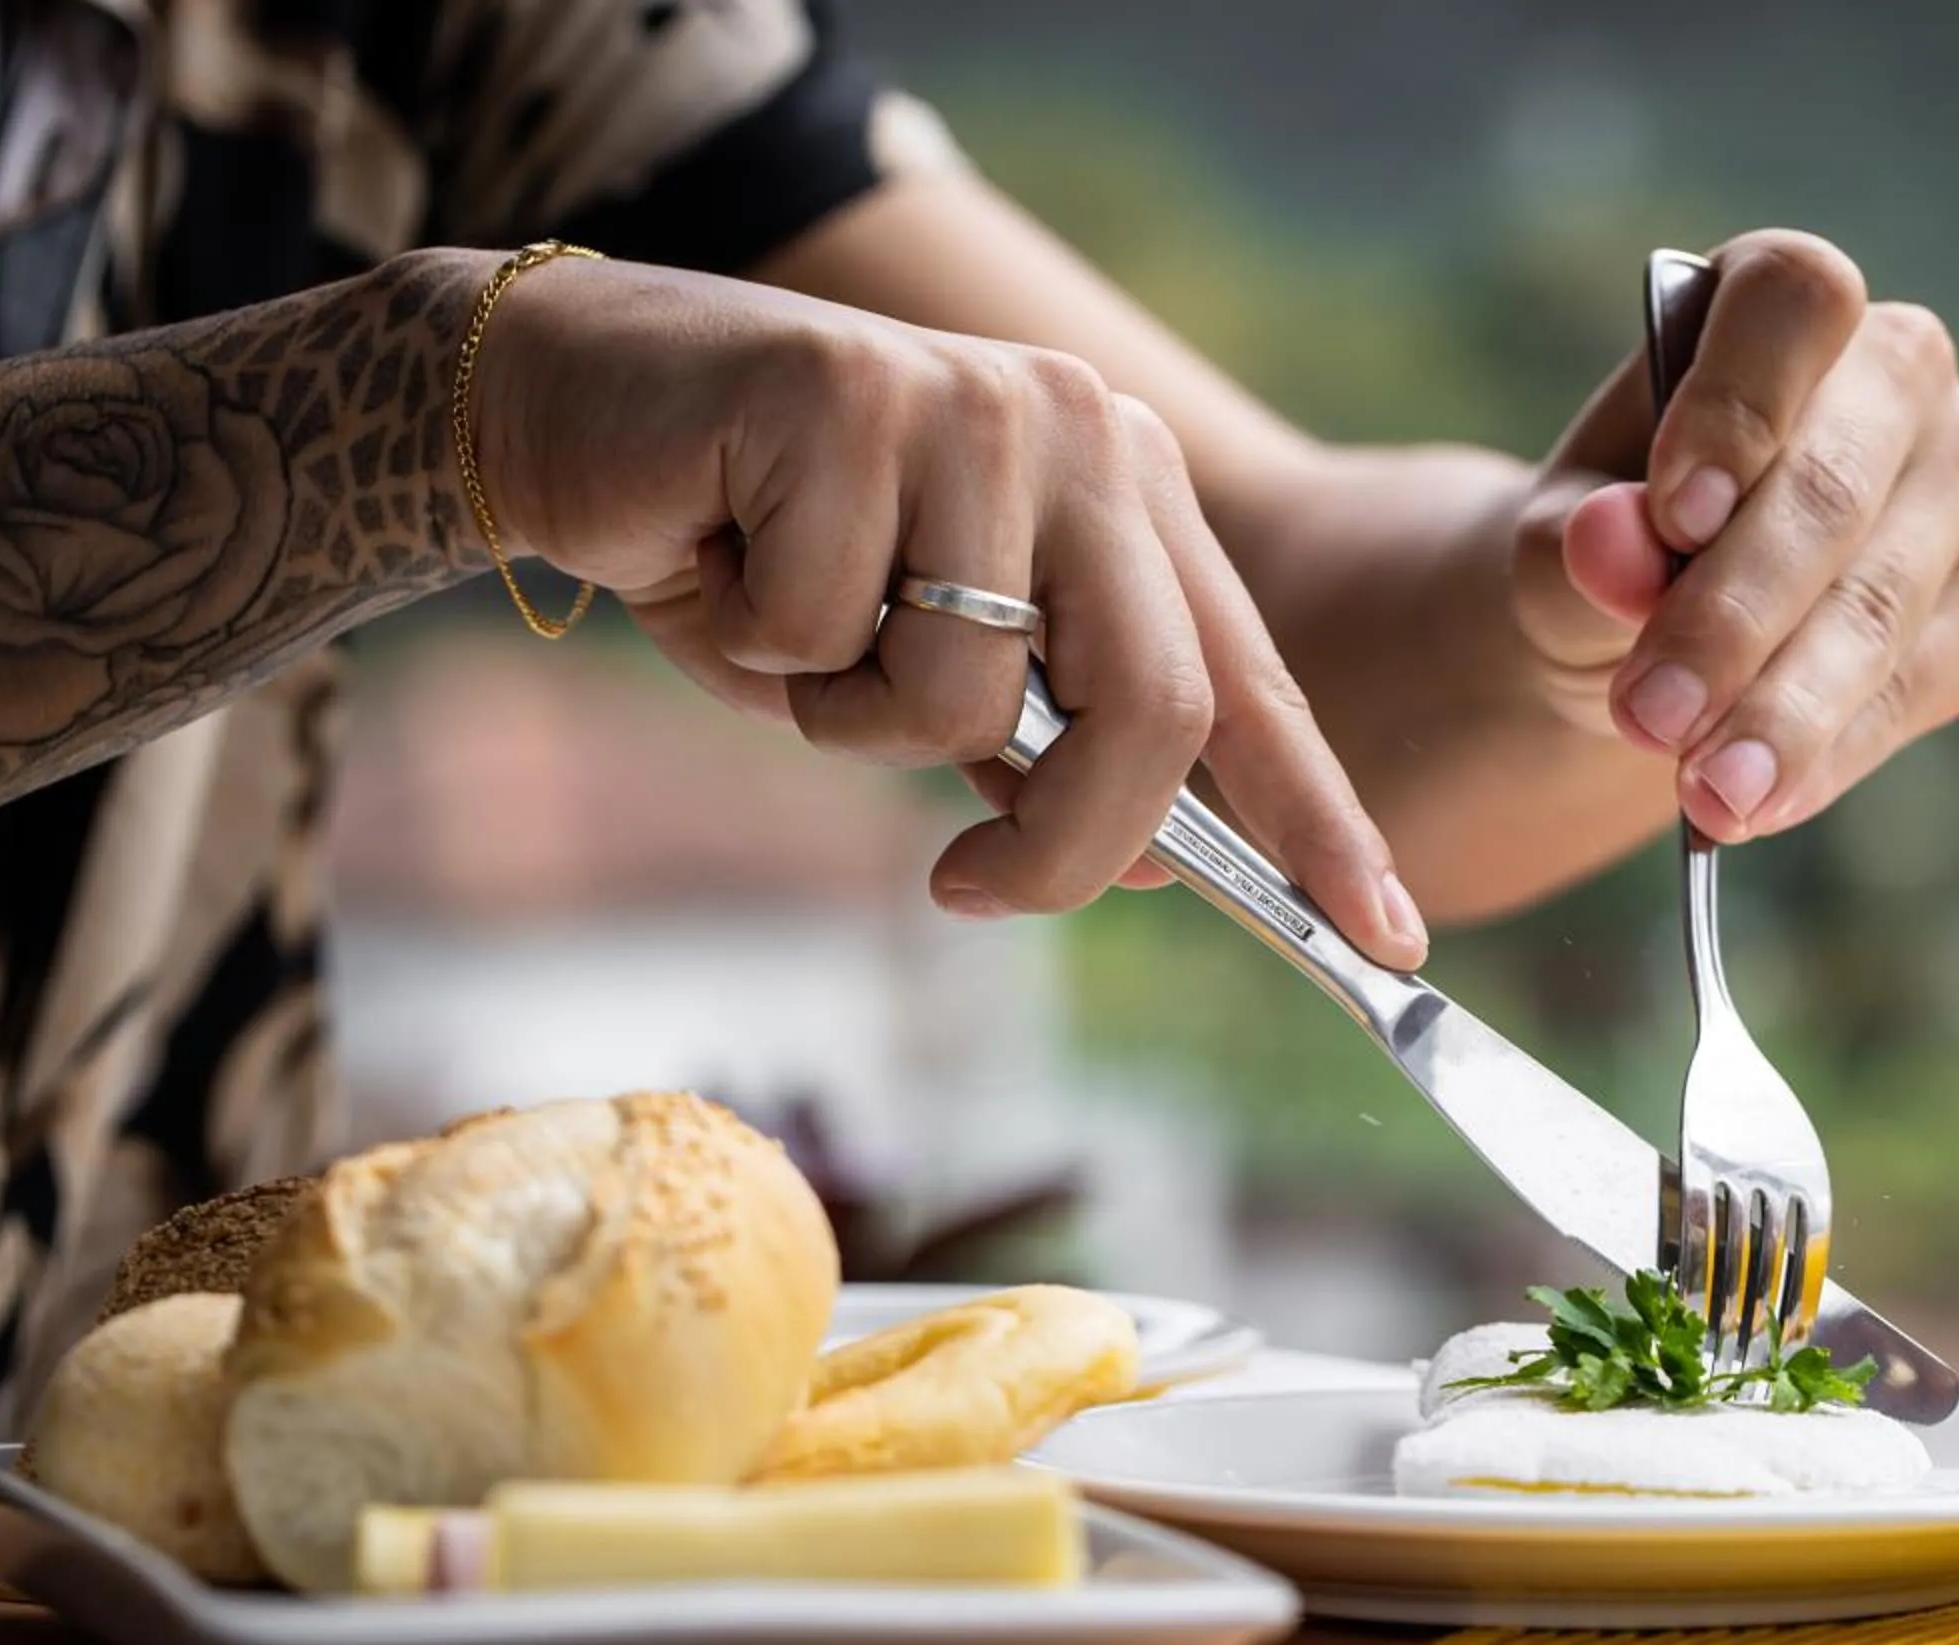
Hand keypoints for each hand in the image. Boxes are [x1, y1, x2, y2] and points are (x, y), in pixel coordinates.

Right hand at [467, 256, 1424, 964]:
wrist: (570, 410)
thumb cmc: (754, 553)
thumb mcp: (917, 672)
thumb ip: (1036, 745)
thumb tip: (1144, 857)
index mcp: (1128, 493)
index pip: (1249, 681)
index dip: (1322, 819)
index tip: (1389, 935)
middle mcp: (1082, 432)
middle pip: (1154, 707)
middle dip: (1067, 839)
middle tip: (970, 888)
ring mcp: (977, 403)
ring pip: (967, 692)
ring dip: (851, 719)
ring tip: (788, 624)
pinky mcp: (851, 396)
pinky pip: (827, 634)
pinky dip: (759, 647)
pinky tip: (722, 554)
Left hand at [1510, 231, 1958, 841]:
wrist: (1648, 629)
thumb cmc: (1605, 548)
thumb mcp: (1553, 545)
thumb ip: (1575, 543)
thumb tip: (1612, 546)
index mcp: (1783, 303)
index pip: (1794, 304)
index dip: (1741, 404)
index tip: (1674, 513)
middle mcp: (1903, 373)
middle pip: (1838, 483)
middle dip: (1737, 617)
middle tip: (1649, 717)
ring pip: (1884, 602)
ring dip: (1788, 712)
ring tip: (1702, 793)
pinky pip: (1917, 687)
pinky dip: (1827, 754)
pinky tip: (1756, 802)